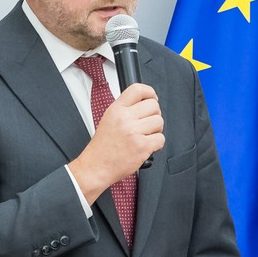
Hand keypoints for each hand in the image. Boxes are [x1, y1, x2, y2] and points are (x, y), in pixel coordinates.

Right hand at [68, 83, 164, 202]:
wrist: (96, 167)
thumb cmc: (102, 147)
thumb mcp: (108, 119)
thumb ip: (125, 109)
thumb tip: (145, 103)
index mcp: (116, 109)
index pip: (138, 89)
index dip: (150, 92)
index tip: (153, 98)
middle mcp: (125, 118)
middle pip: (153, 105)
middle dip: (154, 114)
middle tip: (148, 123)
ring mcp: (134, 132)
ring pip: (159, 121)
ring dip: (156, 130)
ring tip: (146, 136)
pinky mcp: (142, 146)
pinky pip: (160, 138)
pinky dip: (157, 144)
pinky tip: (147, 146)